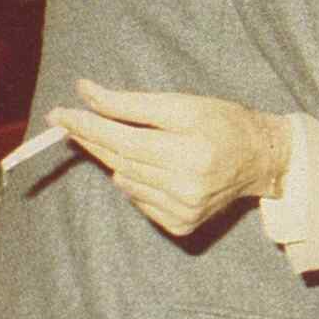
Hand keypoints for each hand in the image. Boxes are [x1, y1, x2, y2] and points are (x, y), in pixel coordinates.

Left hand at [48, 79, 289, 236]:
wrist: (259, 158)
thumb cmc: (222, 123)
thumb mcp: (181, 104)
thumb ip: (131, 103)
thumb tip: (86, 92)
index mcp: (191, 153)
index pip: (124, 140)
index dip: (88, 126)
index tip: (59, 114)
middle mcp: (187, 188)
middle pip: (120, 161)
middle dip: (93, 138)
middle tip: (70, 121)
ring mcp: (184, 211)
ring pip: (125, 182)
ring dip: (118, 160)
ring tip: (135, 143)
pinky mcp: (182, 225)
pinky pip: (139, 201)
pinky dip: (136, 183)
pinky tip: (155, 169)